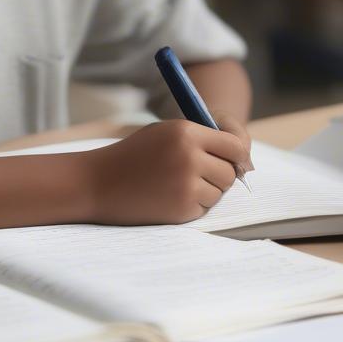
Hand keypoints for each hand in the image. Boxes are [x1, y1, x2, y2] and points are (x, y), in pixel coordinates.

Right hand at [81, 117, 253, 225]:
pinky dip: (192, 204)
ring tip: (176, 184)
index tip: (236, 160)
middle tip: (199, 173)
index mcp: (186, 132)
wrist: (97, 182)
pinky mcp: (181, 209)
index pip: (235, 144)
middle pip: (230, 171)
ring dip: (206, 190)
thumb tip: (245, 160)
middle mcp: (189, 157)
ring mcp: (186, 185)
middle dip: (221, 174)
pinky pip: (204, 208)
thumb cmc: (134, 156)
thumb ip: (203, 140)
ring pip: (219, 191)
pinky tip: (167, 197)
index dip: (238, 153)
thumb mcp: (166, 134)